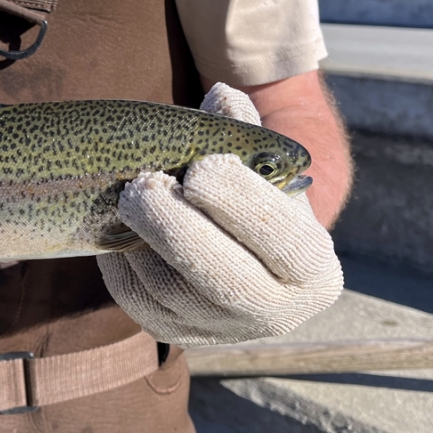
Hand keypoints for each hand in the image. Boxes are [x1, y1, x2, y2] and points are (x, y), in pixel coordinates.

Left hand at [97, 84, 342, 346]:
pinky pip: (138, 304)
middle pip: (221, 275)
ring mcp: (223, 331)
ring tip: (130, 197)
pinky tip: (119, 231)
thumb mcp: (263, 168)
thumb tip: (221, 95)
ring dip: (141, 240)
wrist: (245, 257)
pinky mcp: (178, 336)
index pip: (279, 237)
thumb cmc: (256, 200)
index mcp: (313, 269)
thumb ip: (244, 131)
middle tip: (143, 185)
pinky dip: (121, 265)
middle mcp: (276, 313)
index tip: (201, 168)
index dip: (237, 201)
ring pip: (171, 292)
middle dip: (176, 226)